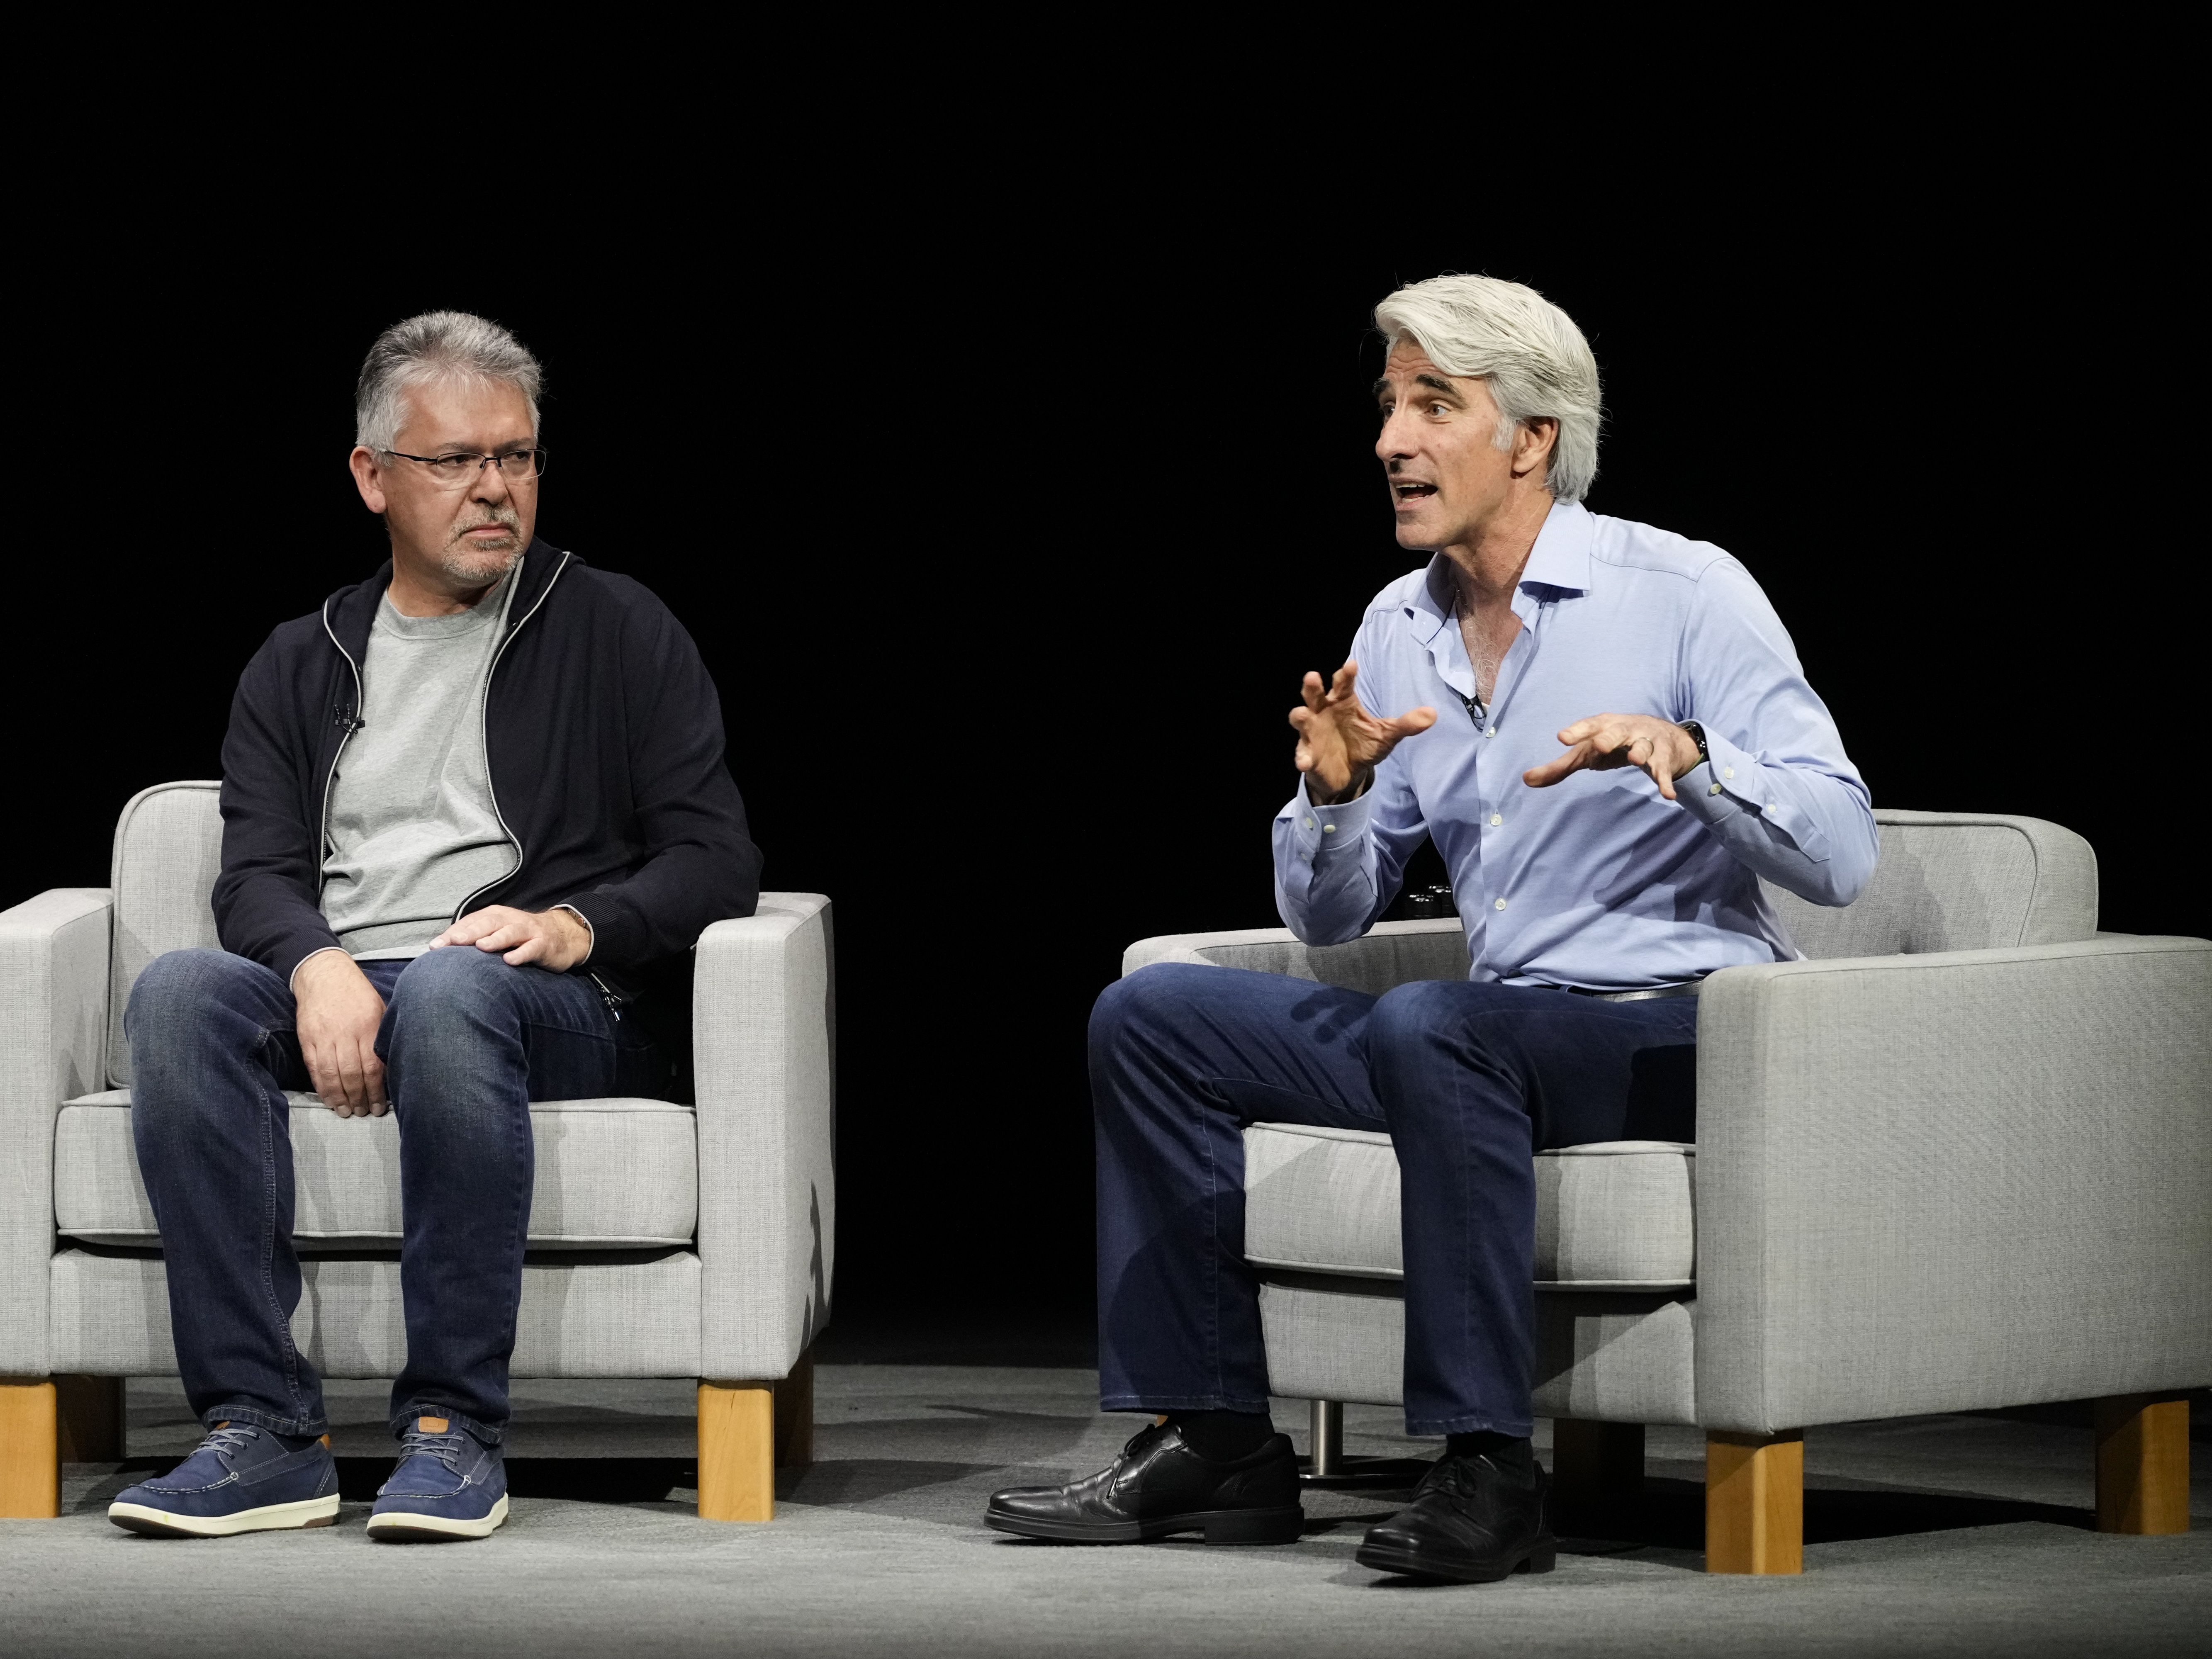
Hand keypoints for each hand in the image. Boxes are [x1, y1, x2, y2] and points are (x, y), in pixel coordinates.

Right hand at [294, 950, 388, 1116]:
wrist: (324, 974)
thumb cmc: (357, 993)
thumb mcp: (379, 1008)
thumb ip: (383, 1036)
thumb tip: (393, 1065)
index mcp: (367, 1026)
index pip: (373, 1066)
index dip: (377, 1090)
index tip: (380, 1105)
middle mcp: (345, 1033)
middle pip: (351, 1074)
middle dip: (359, 1098)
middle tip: (363, 1112)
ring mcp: (324, 1036)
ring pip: (331, 1074)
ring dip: (339, 1097)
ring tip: (347, 1111)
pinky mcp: (307, 1038)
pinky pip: (314, 1068)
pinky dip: (321, 1087)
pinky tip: (329, 1098)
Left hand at [429, 905, 592, 970]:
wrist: (562, 935)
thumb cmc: (520, 937)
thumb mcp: (496, 933)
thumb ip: (472, 938)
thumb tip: (438, 949)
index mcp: (495, 916)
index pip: (471, 923)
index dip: (453, 934)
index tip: (435, 947)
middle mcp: (510, 920)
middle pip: (488, 924)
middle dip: (470, 932)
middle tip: (454, 942)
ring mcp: (528, 931)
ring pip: (510, 932)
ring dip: (495, 939)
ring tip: (481, 946)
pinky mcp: (543, 944)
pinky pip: (532, 948)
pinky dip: (521, 953)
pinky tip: (510, 960)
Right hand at [1289, 661, 1437, 802]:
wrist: (1348, 774)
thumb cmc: (1364, 745)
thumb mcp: (1387, 735)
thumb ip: (1407, 724)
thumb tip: (1433, 714)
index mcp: (1343, 702)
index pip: (1343, 684)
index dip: (1345, 674)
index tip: (1351, 665)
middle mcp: (1324, 712)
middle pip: (1314, 694)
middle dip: (1312, 686)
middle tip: (1313, 677)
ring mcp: (1313, 732)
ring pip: (1300, 719)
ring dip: (1299, 716)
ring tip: (1301, 714)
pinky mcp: (1307, 754)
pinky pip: (1302, 753)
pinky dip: (1302, 757)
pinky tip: (1305, 762)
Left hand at [1522, 713, 1704, 800]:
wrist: (1661, 735)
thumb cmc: (1612, 743)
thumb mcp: (1586, 753)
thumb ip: (1559, 767)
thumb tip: (1526, 780)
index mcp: (1603, 726)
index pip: (1588, 726)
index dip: (1576, 731)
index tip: (1562, 738)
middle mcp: (1626, 729)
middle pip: (1617, 731)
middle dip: (1608, 737)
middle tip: (1599, 745)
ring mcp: (1646, 742)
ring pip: (1644, 746)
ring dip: (1640, 751)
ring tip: (1635, 759)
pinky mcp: (1663, 758)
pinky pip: (1663, 770)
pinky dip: (1665, 781)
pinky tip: (1668, 794)